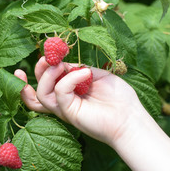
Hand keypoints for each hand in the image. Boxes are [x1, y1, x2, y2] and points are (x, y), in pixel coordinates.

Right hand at [14, 56, 147, 145]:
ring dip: (47, 75)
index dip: (45, 67)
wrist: (130, 118)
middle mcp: (65, 101)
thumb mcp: (98, 75)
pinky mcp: (70, 113)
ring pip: (42, 93)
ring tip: (60, 65)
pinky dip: (69, 79)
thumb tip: (64, 63)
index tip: (50, 52)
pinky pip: (61, 92)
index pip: (49, 81)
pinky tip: (85, 73)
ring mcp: (66, 108)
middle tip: (46, 58)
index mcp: (71, 92)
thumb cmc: (119, 98)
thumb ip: (80, 69)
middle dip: (39, 71)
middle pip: (39, 88)